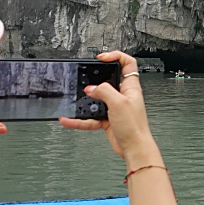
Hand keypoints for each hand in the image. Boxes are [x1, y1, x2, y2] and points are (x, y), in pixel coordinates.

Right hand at [60, 50, 159, 168]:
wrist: (134, 148)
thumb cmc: (135, 126)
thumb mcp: (119, 103)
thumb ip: (104, 91)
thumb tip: (92, 88)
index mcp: (130, 87)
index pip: (127, 64)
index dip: (116, 57)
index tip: (102, 57)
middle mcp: (123, 95)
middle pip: (108, 80)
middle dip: (95, 78)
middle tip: (84, 76)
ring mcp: (114, 107)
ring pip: (96, 100)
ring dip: (84, 101)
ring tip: (73, 100)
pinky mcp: (108, 119)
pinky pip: (90, 117)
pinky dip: (79, 119)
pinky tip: (68, 120)